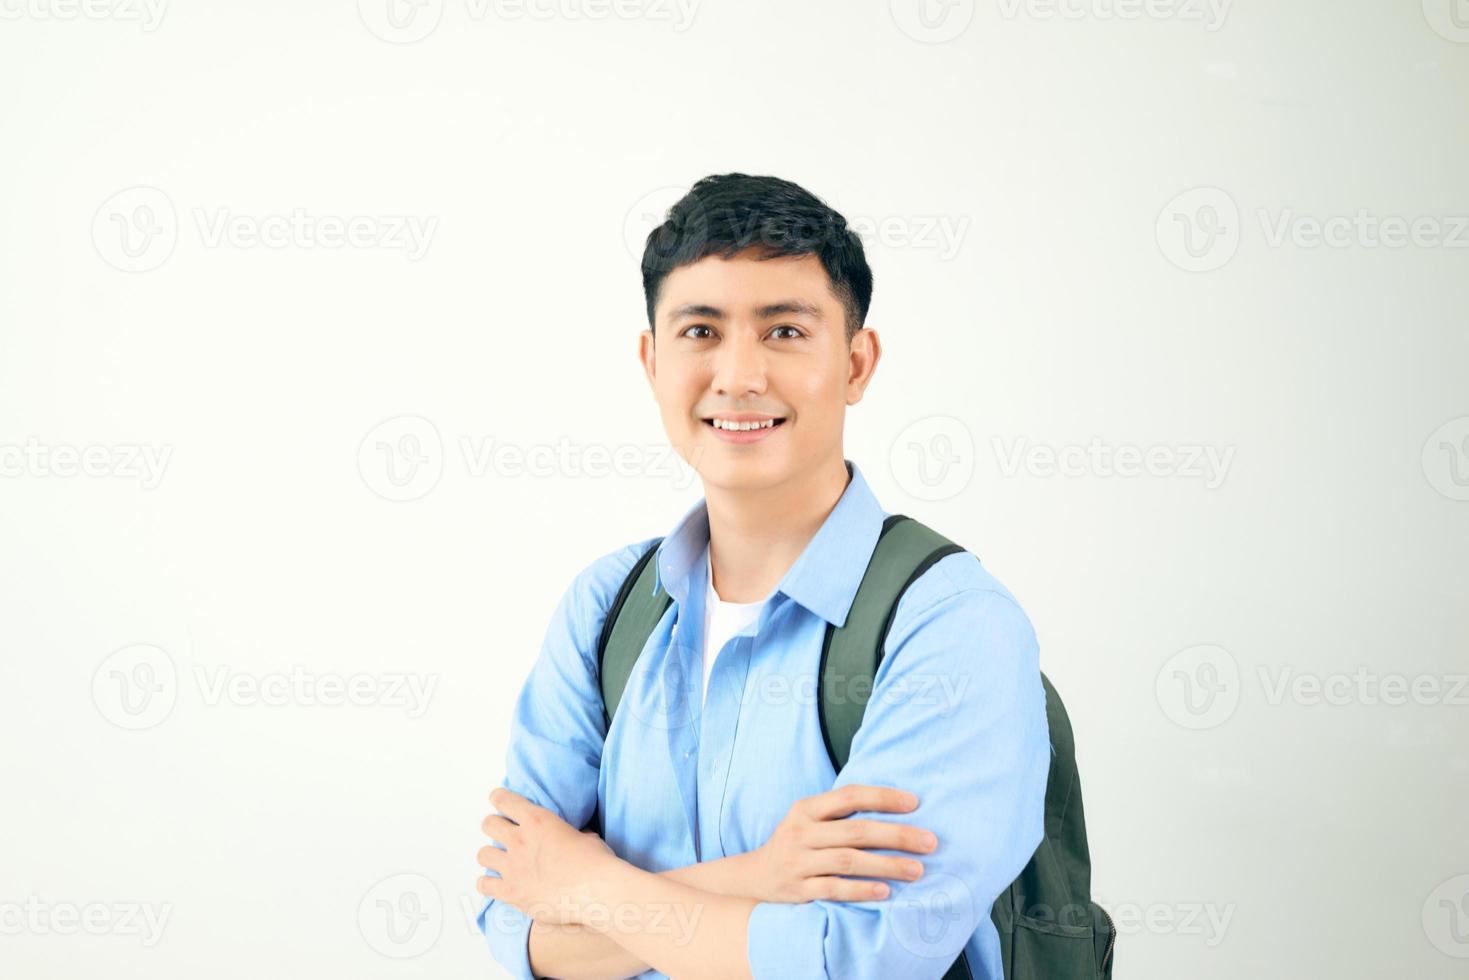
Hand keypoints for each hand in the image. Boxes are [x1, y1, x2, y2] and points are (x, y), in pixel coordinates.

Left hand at [475, 788, 616, 924]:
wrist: (595, 893)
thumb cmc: (596, 864)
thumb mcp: (586, 836)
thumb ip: (570, 835)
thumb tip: (572, 840)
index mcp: (538, 820)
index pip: (504, 800)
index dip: (499, 799)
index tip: (498, 800)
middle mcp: (520, 840)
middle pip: (489, 824)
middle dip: (494, 826)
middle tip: (502, 833)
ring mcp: (513, 867)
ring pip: (483, 854)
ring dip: (491, 855)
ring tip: (499, 860)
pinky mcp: (511, 892)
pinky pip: (484, 885)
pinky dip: (489, 884)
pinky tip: (497, 884)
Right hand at [744, 784, 937, 903]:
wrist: (752, 878)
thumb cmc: (795, 845)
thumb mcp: (808, 821)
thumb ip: (840, 814)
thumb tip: (896, 808)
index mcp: (806, 809)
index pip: (850, 796)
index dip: (883, 797)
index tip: (916, 803)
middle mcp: (800, 832)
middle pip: (856, 831)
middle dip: (897, 836)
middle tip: (930, 842)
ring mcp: (797, 862)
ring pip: (848, 861)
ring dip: (886, 865)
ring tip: (917, 870)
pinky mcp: (797, 890)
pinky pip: (833, 889)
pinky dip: (860, 890)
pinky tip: (885, 892)